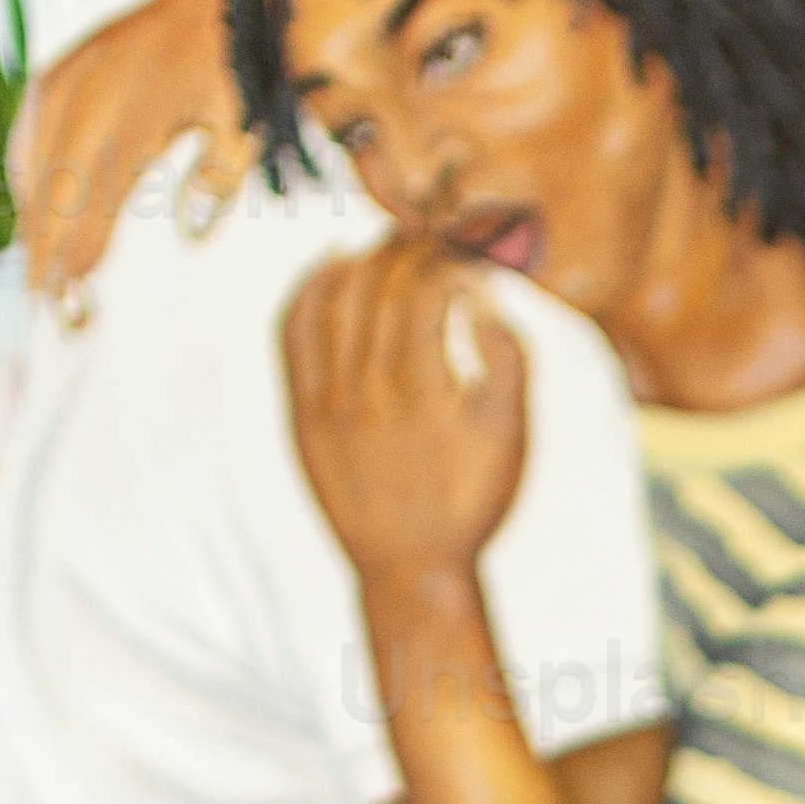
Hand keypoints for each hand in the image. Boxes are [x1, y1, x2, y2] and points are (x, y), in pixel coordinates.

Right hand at [10, 0, 243, 303]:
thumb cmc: (241, 66)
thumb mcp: (244, 121)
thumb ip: (219, 178)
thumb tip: (193, 235)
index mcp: (134, 108)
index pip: (92, 198)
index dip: (77, 252)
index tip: (68, 301)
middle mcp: (90, 89)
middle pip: (52, 186)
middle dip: (45, 248)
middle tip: (45, 305)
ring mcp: (70, 71)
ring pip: (34, 158)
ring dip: (32, 215)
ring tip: (38, 271)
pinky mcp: (64, 63)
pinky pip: (32, 127)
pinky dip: (28, 170)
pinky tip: (34, 204)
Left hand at [283, 233, 529, 586]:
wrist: (411, 569)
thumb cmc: (472, 501)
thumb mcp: (511, 436)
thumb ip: (508, 361)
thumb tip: (481, 296)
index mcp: (423, 387)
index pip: (425, 285)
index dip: (447, 253)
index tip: (466, 245)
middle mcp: (368, 387)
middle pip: (379, 283)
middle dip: (408, 246)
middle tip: (431, 234)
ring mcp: (327, 398)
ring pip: (334, 297)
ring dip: (362, 258)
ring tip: (388, 246)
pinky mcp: (301, 412)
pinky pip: (293, 331)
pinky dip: (309, 290)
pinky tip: (331, 269)